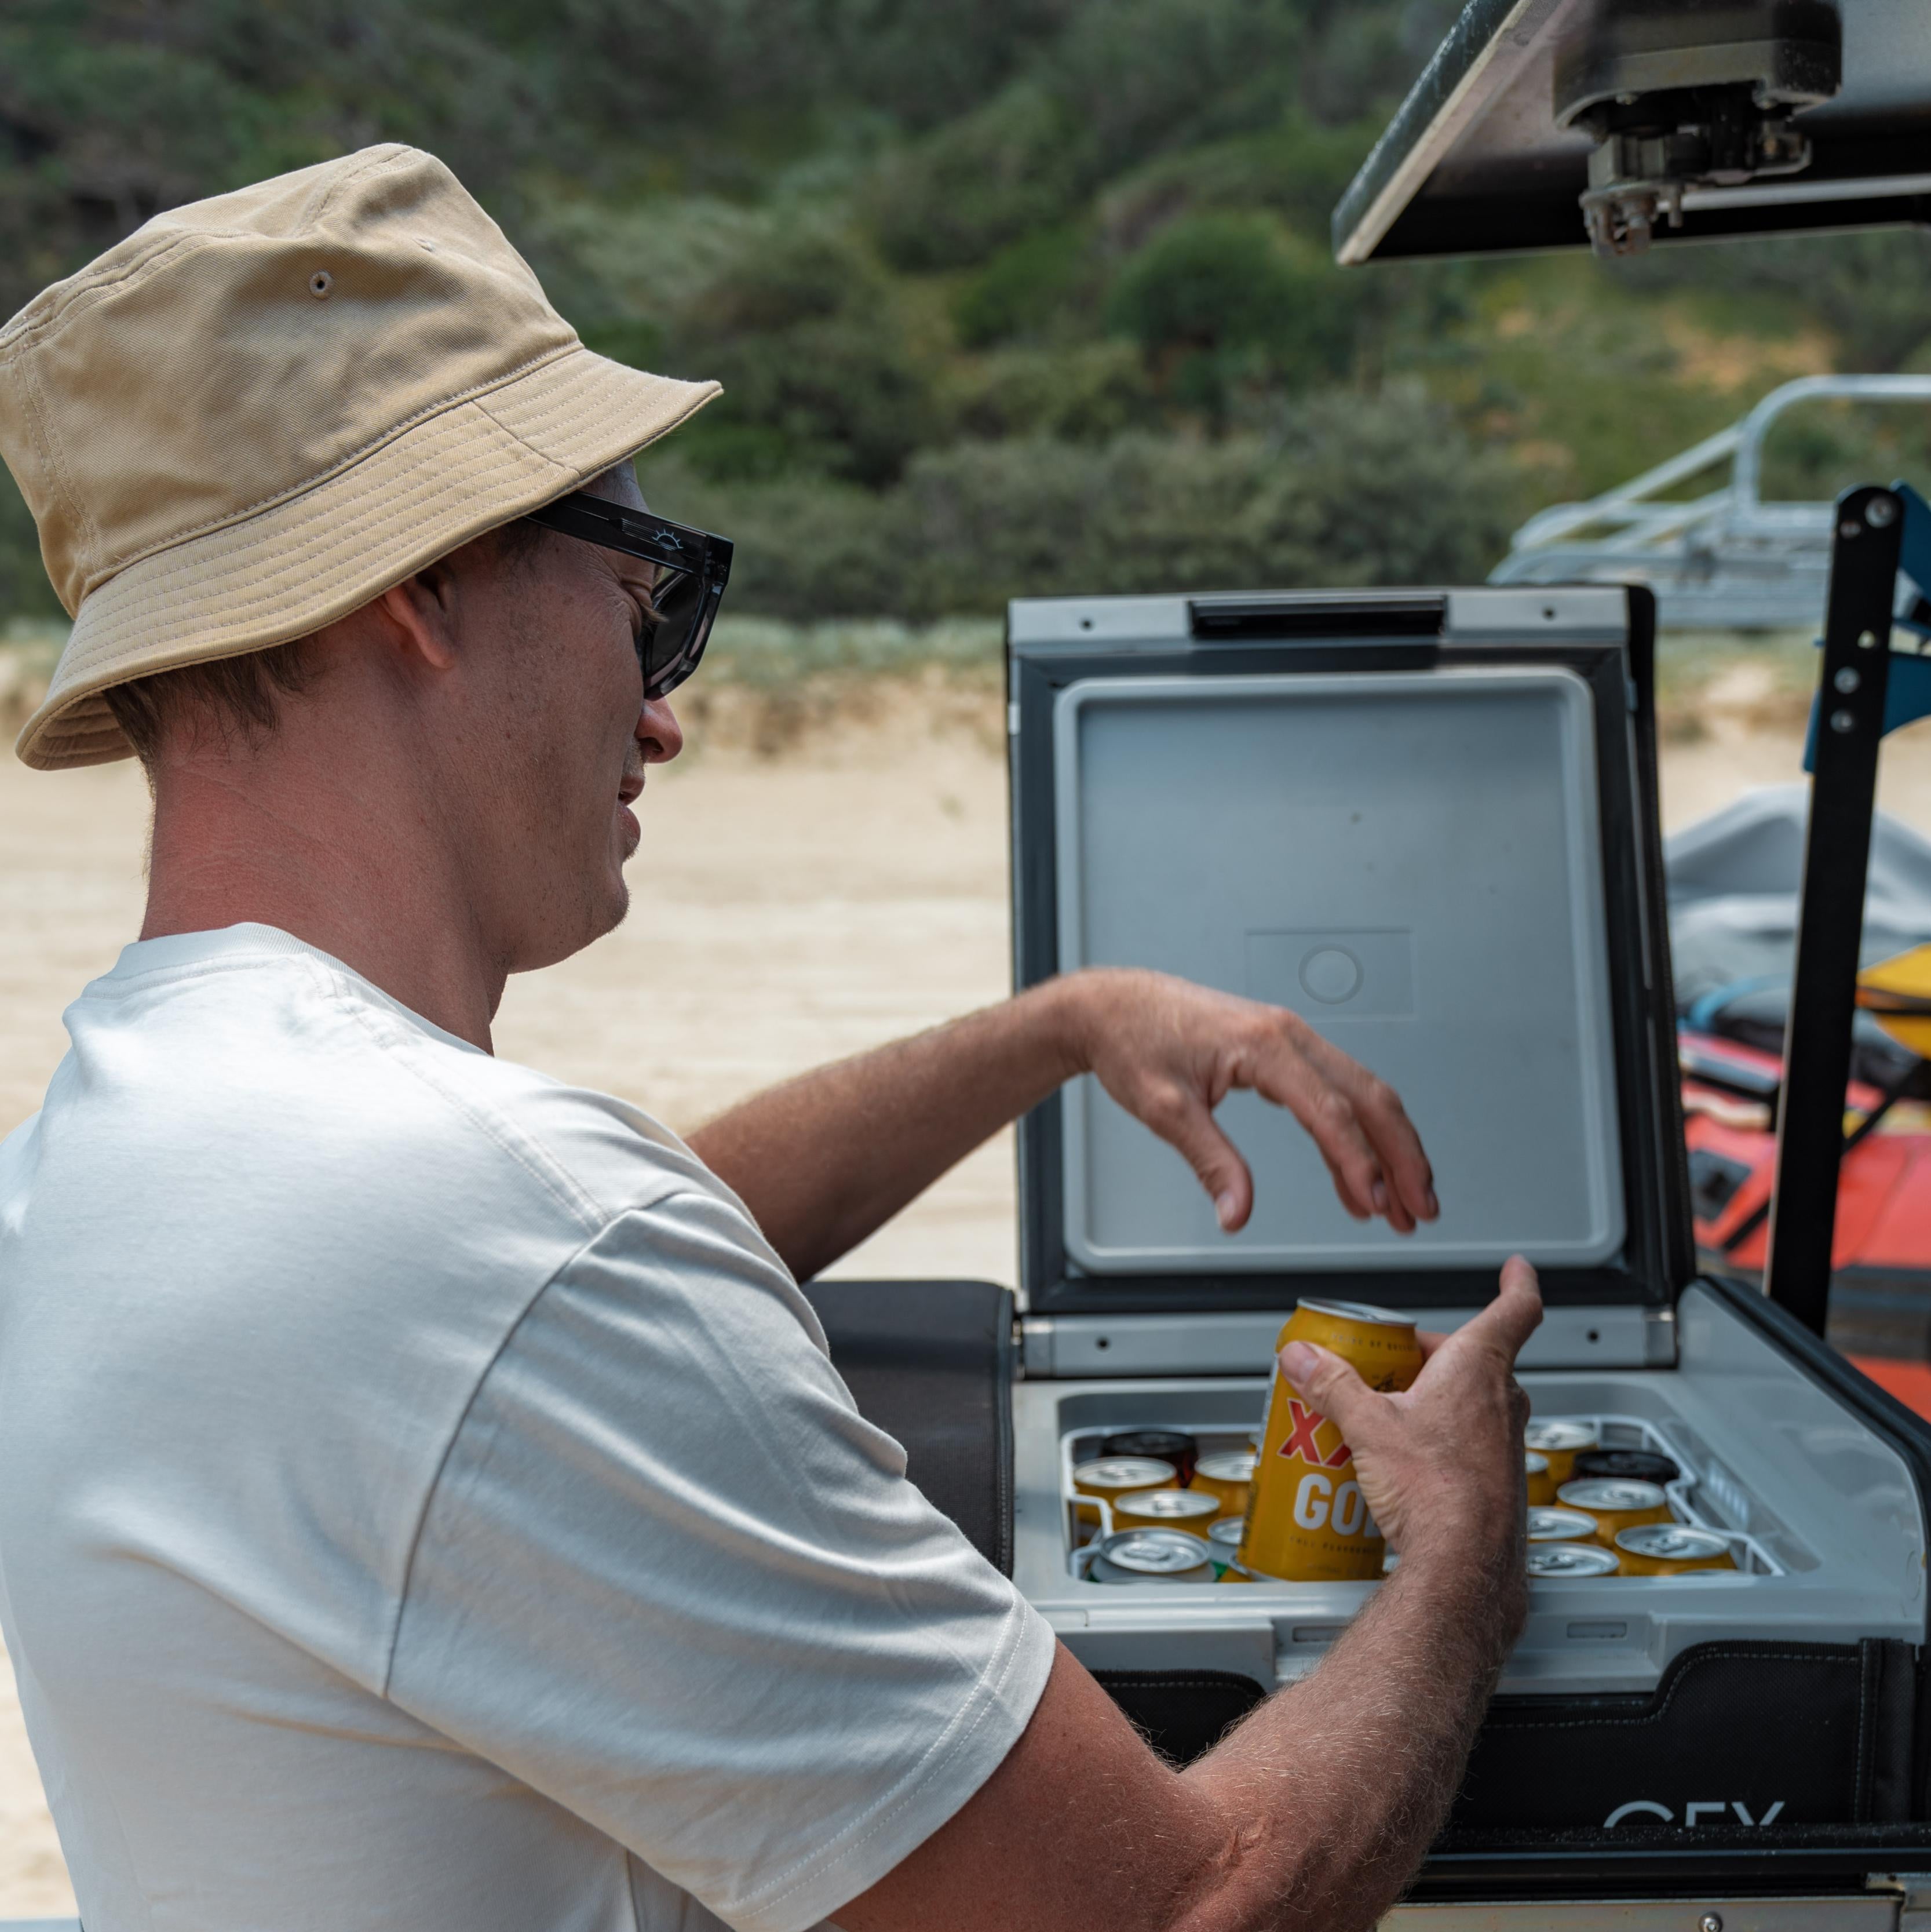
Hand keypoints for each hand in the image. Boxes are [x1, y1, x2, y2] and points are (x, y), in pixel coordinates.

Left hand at [1062, 967, 1437, 1233]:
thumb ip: (1209, 1162)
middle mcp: (1288, 1035)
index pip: (1330, 1110)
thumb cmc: (1134, 1042)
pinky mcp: (1282, 1051)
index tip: (1377, 1205)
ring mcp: (1290, 1040)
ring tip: (1405, 1205)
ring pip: (1362, 1095)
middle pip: (1368, 1097)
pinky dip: (1357, 1137)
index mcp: (1264, 1045)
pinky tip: (1360, 1180)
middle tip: (1420, 1210)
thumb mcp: (1164, 1109)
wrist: (1112, 1006)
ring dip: (1389, 1149)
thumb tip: (1238, 1212)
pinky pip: (1336, 1093)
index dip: (1359, 1162)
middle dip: (1402, 1157)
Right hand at [1278, 1256, 1542, 1562]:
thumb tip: (1303, 1357)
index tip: (1518, 1268)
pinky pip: (1468, 1440)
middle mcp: (1501, 1400)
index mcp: (1478, 1368)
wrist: (1464, 1565)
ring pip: (1471, 1400)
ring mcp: (1504, 1441)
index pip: (1516, 1309)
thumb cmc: (1437, 1493)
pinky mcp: (1496, 1478)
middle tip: (1391, 1360)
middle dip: (1430, 1355)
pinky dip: (1439, 1437)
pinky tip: (1401, 1461)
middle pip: (1472, 1356)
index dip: (1519, 1282)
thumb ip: (1332, 1385)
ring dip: (1434, 1398)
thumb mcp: (1368, 1427)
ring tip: (1384, 1413)